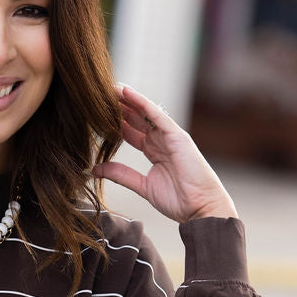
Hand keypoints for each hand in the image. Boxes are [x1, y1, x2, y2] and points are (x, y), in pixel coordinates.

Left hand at [92, 84, 238, 223]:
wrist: (201, 209)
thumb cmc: (179, 200)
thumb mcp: (142, 186)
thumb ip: (121, 175)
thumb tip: (96, 169)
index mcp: (155, 152)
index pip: (132, 131)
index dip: (115, 121)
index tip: (96, 113)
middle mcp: (162, 141)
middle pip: (136, 119)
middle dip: (119, 106)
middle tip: (98, 93)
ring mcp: (170, 136)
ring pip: (144, 113)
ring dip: (127, 99)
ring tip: (109, 87)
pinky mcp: (177, 136)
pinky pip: (157, 115)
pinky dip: (142, 103)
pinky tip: (128, 93)